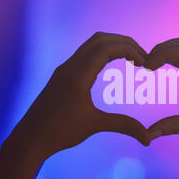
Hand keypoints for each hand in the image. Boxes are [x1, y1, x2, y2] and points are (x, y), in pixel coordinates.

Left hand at [6, 32, 150, 165]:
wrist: (30, 138)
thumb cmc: (59, 132)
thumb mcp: (94, 125)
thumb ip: (124, 126)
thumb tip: (148, 138)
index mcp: (77, 75)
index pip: (106, 48)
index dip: (129, 49)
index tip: (144, 61)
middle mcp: (69, 66)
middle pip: (100, 40)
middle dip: (124, 43)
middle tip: (142, 56)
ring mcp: (64, 70)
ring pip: (91, 45)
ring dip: (112, 46)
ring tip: (131, 58)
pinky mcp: (62, 76)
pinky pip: (85, 55)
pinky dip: (102, 54)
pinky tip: (111, 67)